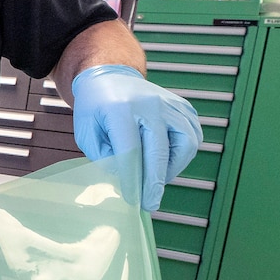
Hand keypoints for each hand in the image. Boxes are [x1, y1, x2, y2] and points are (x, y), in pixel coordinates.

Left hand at [70, 64, 201, 210]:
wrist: (112, 76)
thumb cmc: (96, 107)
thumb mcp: (87, 132)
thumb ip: (103, 157)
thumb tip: (126, 179)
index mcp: (120, 108)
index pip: (130, 148)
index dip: (132, 177)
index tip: (133, 198)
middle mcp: (150, 104)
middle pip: (159, 150)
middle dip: (155, 182)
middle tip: (150, 203)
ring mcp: (171, 105)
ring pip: (185, 145)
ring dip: (172, 168)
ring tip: (154, 177)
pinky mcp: (184, 108)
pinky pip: (192, 137)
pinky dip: (182, 155)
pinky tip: (166, 161)